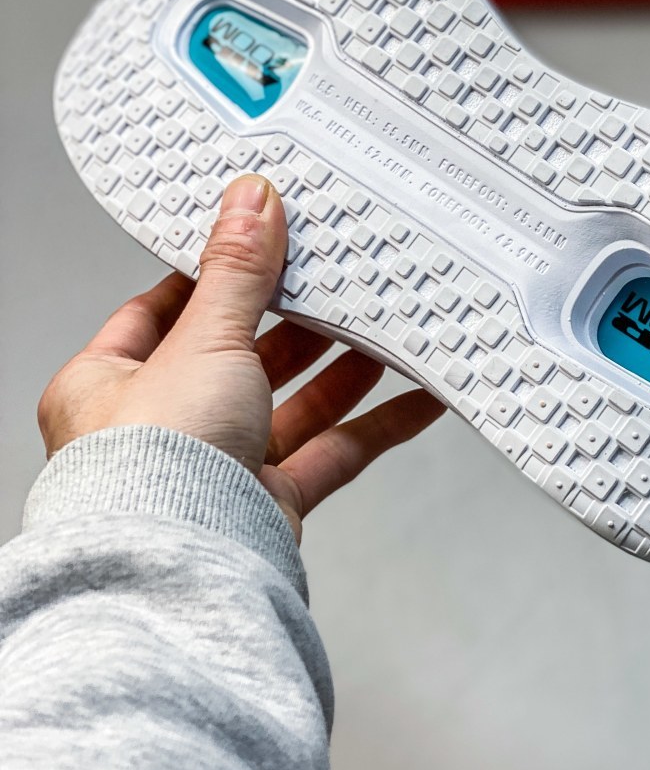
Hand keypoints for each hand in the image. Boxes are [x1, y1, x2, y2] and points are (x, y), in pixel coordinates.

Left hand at [37, 175, 445, 540]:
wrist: (182, 567)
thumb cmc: (153, 464)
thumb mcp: (202, 340)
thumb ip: (237, 273)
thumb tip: (250, 202)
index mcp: (110, 384)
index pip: (165, 310)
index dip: (217, 275)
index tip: (266, 242)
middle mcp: (161, 428)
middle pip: (240, 356)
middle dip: (300, 321)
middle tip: (344, 280)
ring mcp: (217, 468)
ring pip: (293, 405)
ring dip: (345, 368)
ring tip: (392, 327)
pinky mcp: (266, 504)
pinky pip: (331, 454)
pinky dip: (376, 426)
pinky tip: (419, 399)